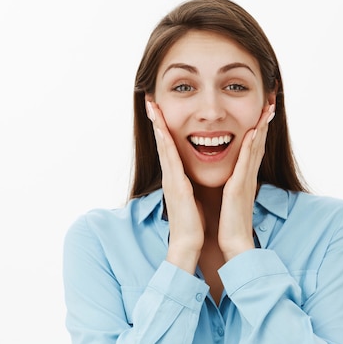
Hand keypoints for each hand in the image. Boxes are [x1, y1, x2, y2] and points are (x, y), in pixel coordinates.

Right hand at [146, 100, 204, 273]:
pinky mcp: (176, 187)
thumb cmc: (192, 222)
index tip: (159, 109)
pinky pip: (170, 161)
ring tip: (152, 106)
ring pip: (163, 147)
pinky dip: (166, 144)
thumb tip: (189, 176)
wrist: (189, 243)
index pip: (169, 146)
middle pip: (162, 142)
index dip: (163, 127)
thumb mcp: (191, 197)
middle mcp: (170, 175)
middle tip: (150, 99)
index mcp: (176, 177)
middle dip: (156, 120)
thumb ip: (188, 184)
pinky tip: (163, 130)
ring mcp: (171, 180)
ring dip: (158, 125)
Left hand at [218, 103, 275, 260]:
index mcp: (245, 179)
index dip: (259, 130)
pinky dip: (251, 145)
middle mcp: (249, 176)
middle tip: (270, 103)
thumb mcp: (232, 199)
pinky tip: (254, 130)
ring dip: (261, 127)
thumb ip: (234, 187)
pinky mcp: (240, 186)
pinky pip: (247, 161)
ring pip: (256, 148)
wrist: (234, 242)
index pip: (253, 149)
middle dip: (264, 123)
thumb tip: (232, 179)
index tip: (262, 113)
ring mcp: (247, 180)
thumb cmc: (230, 224)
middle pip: (259, 144)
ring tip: (267, 109)